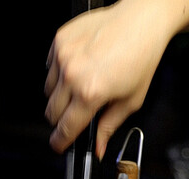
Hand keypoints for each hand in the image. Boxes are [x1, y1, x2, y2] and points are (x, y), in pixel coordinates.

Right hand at [44, 1, 171, 159]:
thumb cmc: (140, 56)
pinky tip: (80, 67)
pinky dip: (60, 72)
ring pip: (48, 90)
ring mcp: (63, 55)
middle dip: (62, 119)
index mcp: (90, 92)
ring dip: (60, 95)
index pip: (66, 128)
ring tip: (84, 85)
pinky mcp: (59, 40)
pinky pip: (49, 66)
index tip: (59, 145)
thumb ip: (109, 126)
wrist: (140, 22)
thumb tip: (98, 147)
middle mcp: (72, 74)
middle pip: (51, 112)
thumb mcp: (130, 100)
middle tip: (77, 114)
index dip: (61, 142)